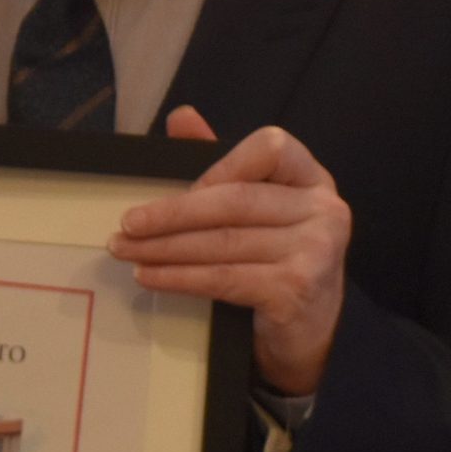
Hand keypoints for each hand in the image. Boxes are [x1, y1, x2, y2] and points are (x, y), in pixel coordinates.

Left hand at [109, 109, 352, 393]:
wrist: (309, 334)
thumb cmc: (278, 263)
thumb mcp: (258, 210)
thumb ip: (225, 164)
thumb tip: (181, 117)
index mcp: (312, 178)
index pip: (268, 149)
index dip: (219, 166)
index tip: (178, 187)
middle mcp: (324, 209)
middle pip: (235, 201)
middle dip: (172, 213)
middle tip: (128, 224)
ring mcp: (314, 251)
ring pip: (224, 242)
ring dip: (165, 248)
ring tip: (126, 252)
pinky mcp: (296, 290)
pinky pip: (224, 278)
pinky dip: (180, 278)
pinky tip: (150, 277)